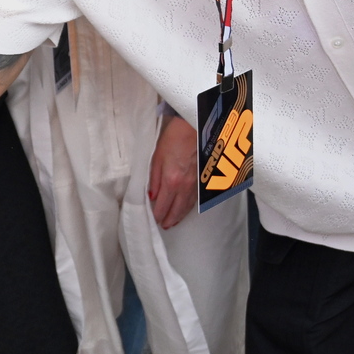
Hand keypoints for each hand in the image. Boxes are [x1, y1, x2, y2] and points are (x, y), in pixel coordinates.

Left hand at [147, 109, 198, 229]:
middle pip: (176, 209)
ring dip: (179, 216)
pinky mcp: (202, 179)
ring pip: (187, 206)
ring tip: (172, 222)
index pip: (162, 205)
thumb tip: (151, 196)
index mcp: (171, 181)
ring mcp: (196, 184)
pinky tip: (186, 209)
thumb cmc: (174, 138)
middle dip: (168, 219)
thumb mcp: (157, 156)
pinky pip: (195, 199)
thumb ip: (154, 178)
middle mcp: (185, 186)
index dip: (158, 215)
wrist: (195, 127)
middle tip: (163, 226)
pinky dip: (189, 207)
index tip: (154, 220)